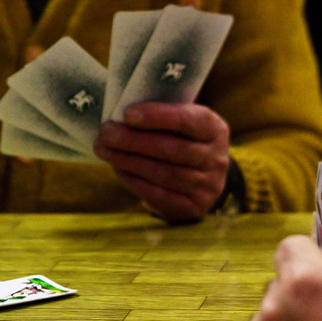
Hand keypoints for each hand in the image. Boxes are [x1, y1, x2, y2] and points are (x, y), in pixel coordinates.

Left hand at [94, 102, 229, 221]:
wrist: (200, 176)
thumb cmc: (180, 140)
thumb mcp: (180, 123)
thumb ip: (159, 117)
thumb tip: (119, 116)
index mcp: (215, 129)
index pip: (187, 121)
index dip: (157, 117)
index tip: (127, 114)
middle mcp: (217, 158)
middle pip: (172, 150)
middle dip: (133, 141)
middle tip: (105, 134)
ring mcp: (208, 186)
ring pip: (163, 174)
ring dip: (128, 161)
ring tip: (104, 150)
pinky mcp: (193, 207)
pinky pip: (159, 195)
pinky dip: (134, 181)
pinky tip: (117, 168)